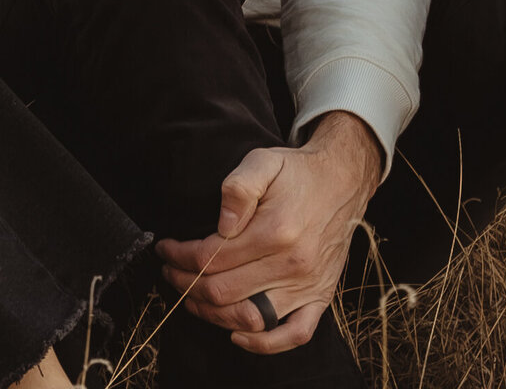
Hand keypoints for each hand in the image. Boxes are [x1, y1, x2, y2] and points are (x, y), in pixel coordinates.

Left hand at [156, 112, 382, 352]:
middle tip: (170, 272)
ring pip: (250, 317)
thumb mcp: (263, 161)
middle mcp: (292, 264)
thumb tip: (221, 224)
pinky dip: (264, 343)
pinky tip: (238, 334)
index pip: (211, 257)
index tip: (164, 249)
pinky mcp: (320, 297)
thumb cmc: (296, 172)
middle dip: (186, 285)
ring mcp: (307, 285)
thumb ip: (238, 188)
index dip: (180, 256)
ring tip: (191, 298)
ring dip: (212, 313)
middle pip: (224, 291)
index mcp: (275, 230)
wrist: (341, 181)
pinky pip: (294, 334)